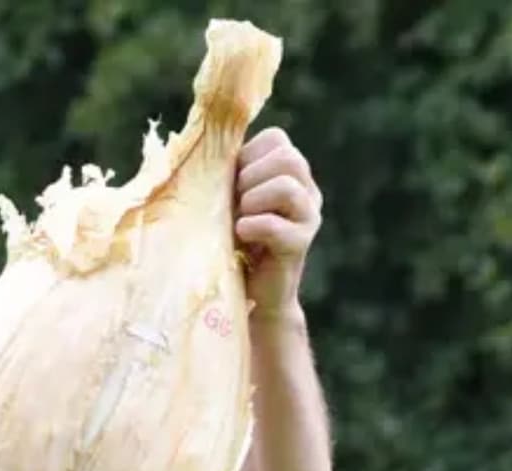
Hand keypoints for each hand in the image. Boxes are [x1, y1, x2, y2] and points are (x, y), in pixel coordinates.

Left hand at [235, 127, 322, 316]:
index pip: (276, 138)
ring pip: (287, 185)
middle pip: (287, 157)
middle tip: (235, 203)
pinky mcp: (300, 245)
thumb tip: (202, 144)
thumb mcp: (227, 200)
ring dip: (253, 199)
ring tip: (238, 218)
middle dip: (250, 176)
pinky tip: (240, 235)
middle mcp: (307, 191)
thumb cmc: (231, 241)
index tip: (232, 181)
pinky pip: (277, 225)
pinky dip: (252, 226)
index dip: (247, 154)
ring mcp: (308, 217)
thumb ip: (227, 173)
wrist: (250, 292)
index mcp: (290, 173)